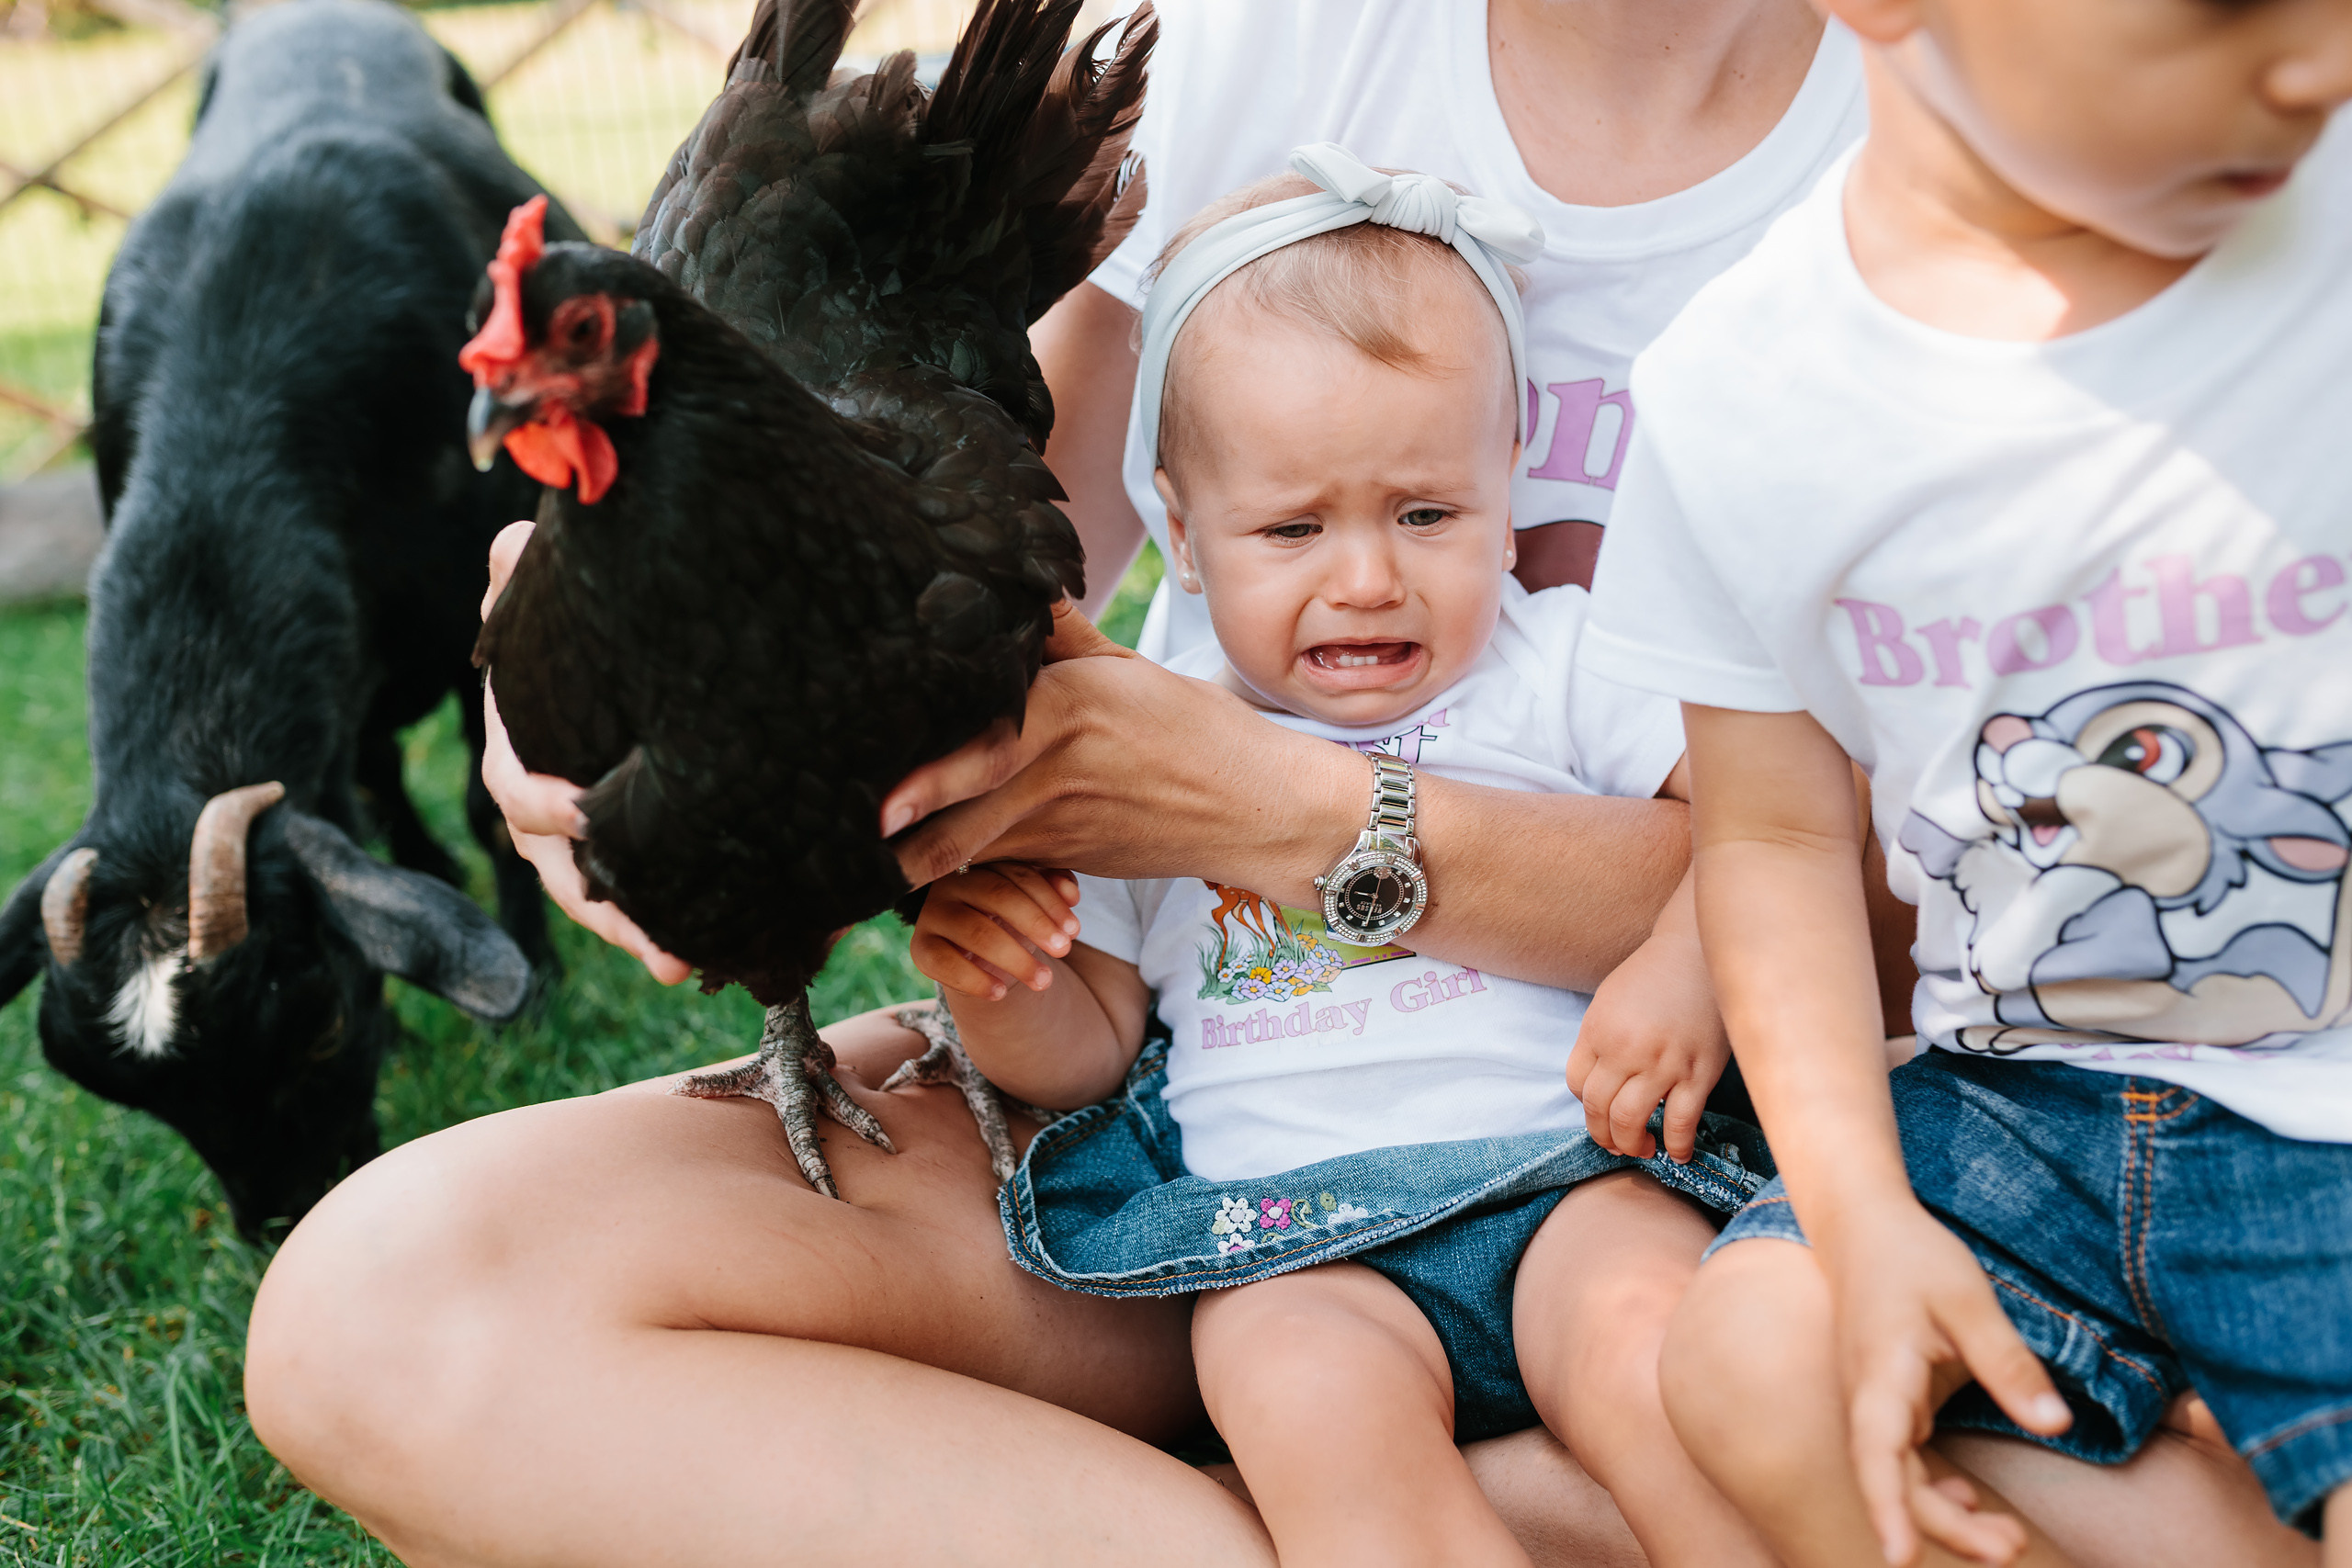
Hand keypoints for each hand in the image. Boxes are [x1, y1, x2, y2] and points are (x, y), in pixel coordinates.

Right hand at [479, 520, 689, 984]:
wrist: (629, 645)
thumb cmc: (585, 614)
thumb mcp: (554, 591)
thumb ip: (525, 572)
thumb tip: (514, 545)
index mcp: (522, 748)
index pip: (516, 787)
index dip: (544, 804)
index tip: (581, 813)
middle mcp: (547, 806)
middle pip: (564, 870)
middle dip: (607, 907)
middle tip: (656, 938)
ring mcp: (587, 839)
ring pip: (604, 899)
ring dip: (640, 933)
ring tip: (683, 964)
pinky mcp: (632, 850)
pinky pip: (646, 899)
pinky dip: (674, 924)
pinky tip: (716, 950)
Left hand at [880, 602, 1356, 894]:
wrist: (1254, 808)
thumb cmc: (1192, 729)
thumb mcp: (1126, 668)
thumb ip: (1060, 634)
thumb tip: (1014, 581)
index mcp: (1068, 708)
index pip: (980, 742)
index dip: (922, 776)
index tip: (865, 788)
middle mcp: (1056, 771)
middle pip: (960, 811)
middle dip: (896, 831)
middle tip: (830, 840)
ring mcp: (1058, 826)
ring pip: (967, 851)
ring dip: (908, 861)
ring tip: (842, 871)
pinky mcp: (1063, 861)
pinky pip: (995, 866)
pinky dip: (952, 872)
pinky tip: (904, 875)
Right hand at [910, 863, 1081, 999]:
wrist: (983, 958)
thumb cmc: (1014, 919)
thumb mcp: (1036, 902)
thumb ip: (1054, 889)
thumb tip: (1071, 893)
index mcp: (980, 861)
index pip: (1016, 873)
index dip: (1049, 900)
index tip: (1075, 930)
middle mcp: (950, 881)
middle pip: (997, 896)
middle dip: (1035, 924)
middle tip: (1064, 950)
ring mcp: (931, 914)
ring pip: (976, 931)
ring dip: (1015, 958)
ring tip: (1043, 981)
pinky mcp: (920, 948)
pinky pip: (945, 963)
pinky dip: (975, 980)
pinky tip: (1002, 993)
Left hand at [1566, 932, 1726, 1160]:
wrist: (1698, 952)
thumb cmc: (1653, 976)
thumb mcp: (1609, 1001)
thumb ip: (1600, 1040)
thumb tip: (1599, 1084)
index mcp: (1598, 1030)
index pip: (1576, 1085)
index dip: (1585, 1104)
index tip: (1598, 1109)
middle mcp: (1624, 1050)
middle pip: (1598, 1108)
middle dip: (1603, 1134)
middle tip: (1614, 1143)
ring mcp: (1662, 1063)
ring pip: (1631, 1121)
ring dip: (1632, 1144)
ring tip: (1641, 1147)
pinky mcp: (1698, 1073)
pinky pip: (1680, 1121)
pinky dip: (1676, 1144)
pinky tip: (1678, 1153)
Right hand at [1828, 1201, 2072, 1566]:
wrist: (1862, 1225)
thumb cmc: (1911, 1256)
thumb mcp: (1967, 1299)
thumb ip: (2008, 1362)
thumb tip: (2057, 1425)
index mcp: (1880, 1376)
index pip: (1876, 1454)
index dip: (1887, 1508)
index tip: (1899, 1559)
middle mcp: (1867, 1400)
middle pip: (1893, 1482)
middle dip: (1945, 1527)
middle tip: (2012, 1550)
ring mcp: (1874, 1405)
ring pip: (1899, 1478)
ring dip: (1944, 1516)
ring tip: (2007, 1541)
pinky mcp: (1888, 1403)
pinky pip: (1904, 1462)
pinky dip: (1936, 1490)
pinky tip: (1973, 1503)